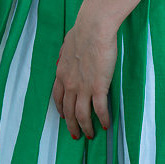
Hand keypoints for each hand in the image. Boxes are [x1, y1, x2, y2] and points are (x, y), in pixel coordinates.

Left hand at [52, 15, 117, 139]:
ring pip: (82, 115)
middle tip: (76, 135)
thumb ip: (62, 56)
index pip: (58, 97)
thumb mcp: (65, 45)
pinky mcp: (98, 88)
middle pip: (68, 111)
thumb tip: (59, 61)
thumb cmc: (82, 32)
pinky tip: (106, 125)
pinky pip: (99, 110)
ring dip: (86, 128)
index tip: (64, 117)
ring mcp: (83, 87)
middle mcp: (70, 83)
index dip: (61, 109)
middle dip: (72, 125)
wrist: (93, 28)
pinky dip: (103, 119)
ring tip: (90, 135)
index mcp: (61, 73)